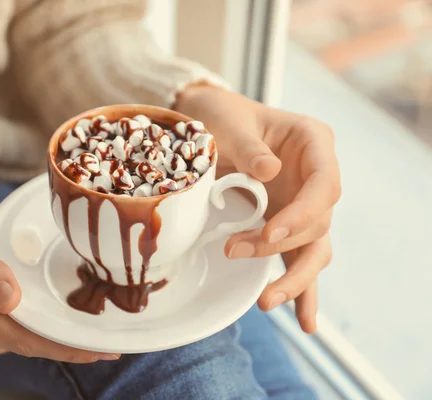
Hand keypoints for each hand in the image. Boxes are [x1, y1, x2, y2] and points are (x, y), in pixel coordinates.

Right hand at [0, 189, 118, 361]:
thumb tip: (9, 301)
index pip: (15, 336)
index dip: (57, 346)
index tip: (94, 350)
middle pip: (24, 343)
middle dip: (67, 347)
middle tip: (111, 348)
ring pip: (24, 339)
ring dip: (59, 338)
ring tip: (99, 334)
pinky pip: (20, 328)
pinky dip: (46, 326)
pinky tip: (72, 322)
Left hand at [175, 85, 340, 333]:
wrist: (207, 119)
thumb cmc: (220, 113)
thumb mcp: (228, 120)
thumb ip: (248, 146)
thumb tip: (270, 174)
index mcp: (312, 143)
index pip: (326, 184)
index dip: (303, 213)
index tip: (270, 232)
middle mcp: (313, 176)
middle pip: (318, 222)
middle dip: (281, 245)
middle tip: (237, 252)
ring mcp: (300, 202)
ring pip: (313, 247)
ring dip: (293, 278)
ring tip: (266, 302)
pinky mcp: (283, 223)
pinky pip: (296, 258)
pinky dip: (300, 288)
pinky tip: (304, 321)